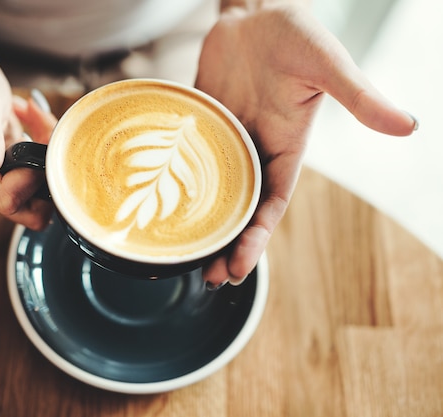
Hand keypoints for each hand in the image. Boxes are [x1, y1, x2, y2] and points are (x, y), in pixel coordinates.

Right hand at [0, 52, 56, 228]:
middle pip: (26, 211)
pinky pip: (36, 182)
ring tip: (41, 126)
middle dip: (47, 177)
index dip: (31, 179)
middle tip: (46, 136)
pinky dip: (45, 158)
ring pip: (36, 198)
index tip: (36, 144)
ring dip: (48, 166)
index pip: (7, 198)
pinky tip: (37, 129)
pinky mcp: (6, 175)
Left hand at [196, 5, 415, 286]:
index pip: (272, 204)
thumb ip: (361, 98)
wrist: (258, 9)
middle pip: (239, 209)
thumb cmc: (298, 34)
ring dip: (198, 223)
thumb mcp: (330, 67)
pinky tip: (154, 203)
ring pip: (210, 192)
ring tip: (181, 257)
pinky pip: (182, 159)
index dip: (257, 238)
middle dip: (226, 244)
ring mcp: (225, 140)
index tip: (241, 267)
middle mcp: (255, 150)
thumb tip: (409, 126)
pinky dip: (172, 183)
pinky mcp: (201, 125)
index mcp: (286, 149)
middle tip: (208, 278)